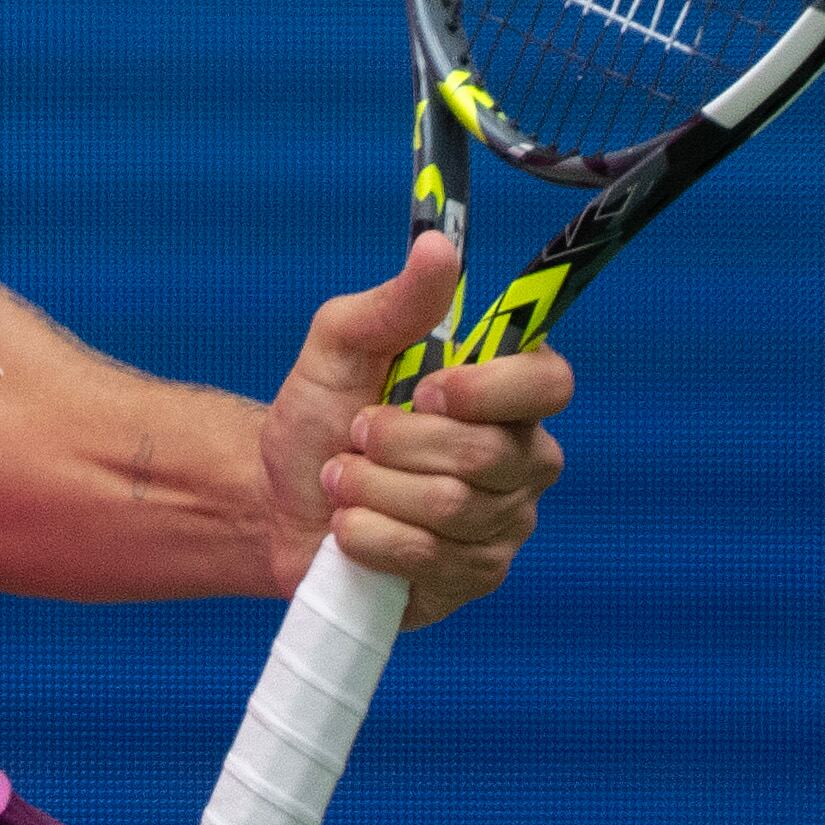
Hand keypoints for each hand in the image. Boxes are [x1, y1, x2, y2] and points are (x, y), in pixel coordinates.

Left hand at [259, 232, 572, 629]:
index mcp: (503, 395)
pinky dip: (367, 536)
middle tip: (355, 433)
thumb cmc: (319, 415)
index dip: (492, 389)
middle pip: (486, 455)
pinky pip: (429, 559)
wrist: (274, 497)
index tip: (427, 388)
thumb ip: (394, 302)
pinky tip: (348, 526)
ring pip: (451, 508)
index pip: (550, 384)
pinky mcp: (473, 578)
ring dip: (371, 488)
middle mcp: (521, 460)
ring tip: (342, 478)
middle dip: (395, 443)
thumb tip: (439, 246)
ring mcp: (502, 524)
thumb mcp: (339, 344)